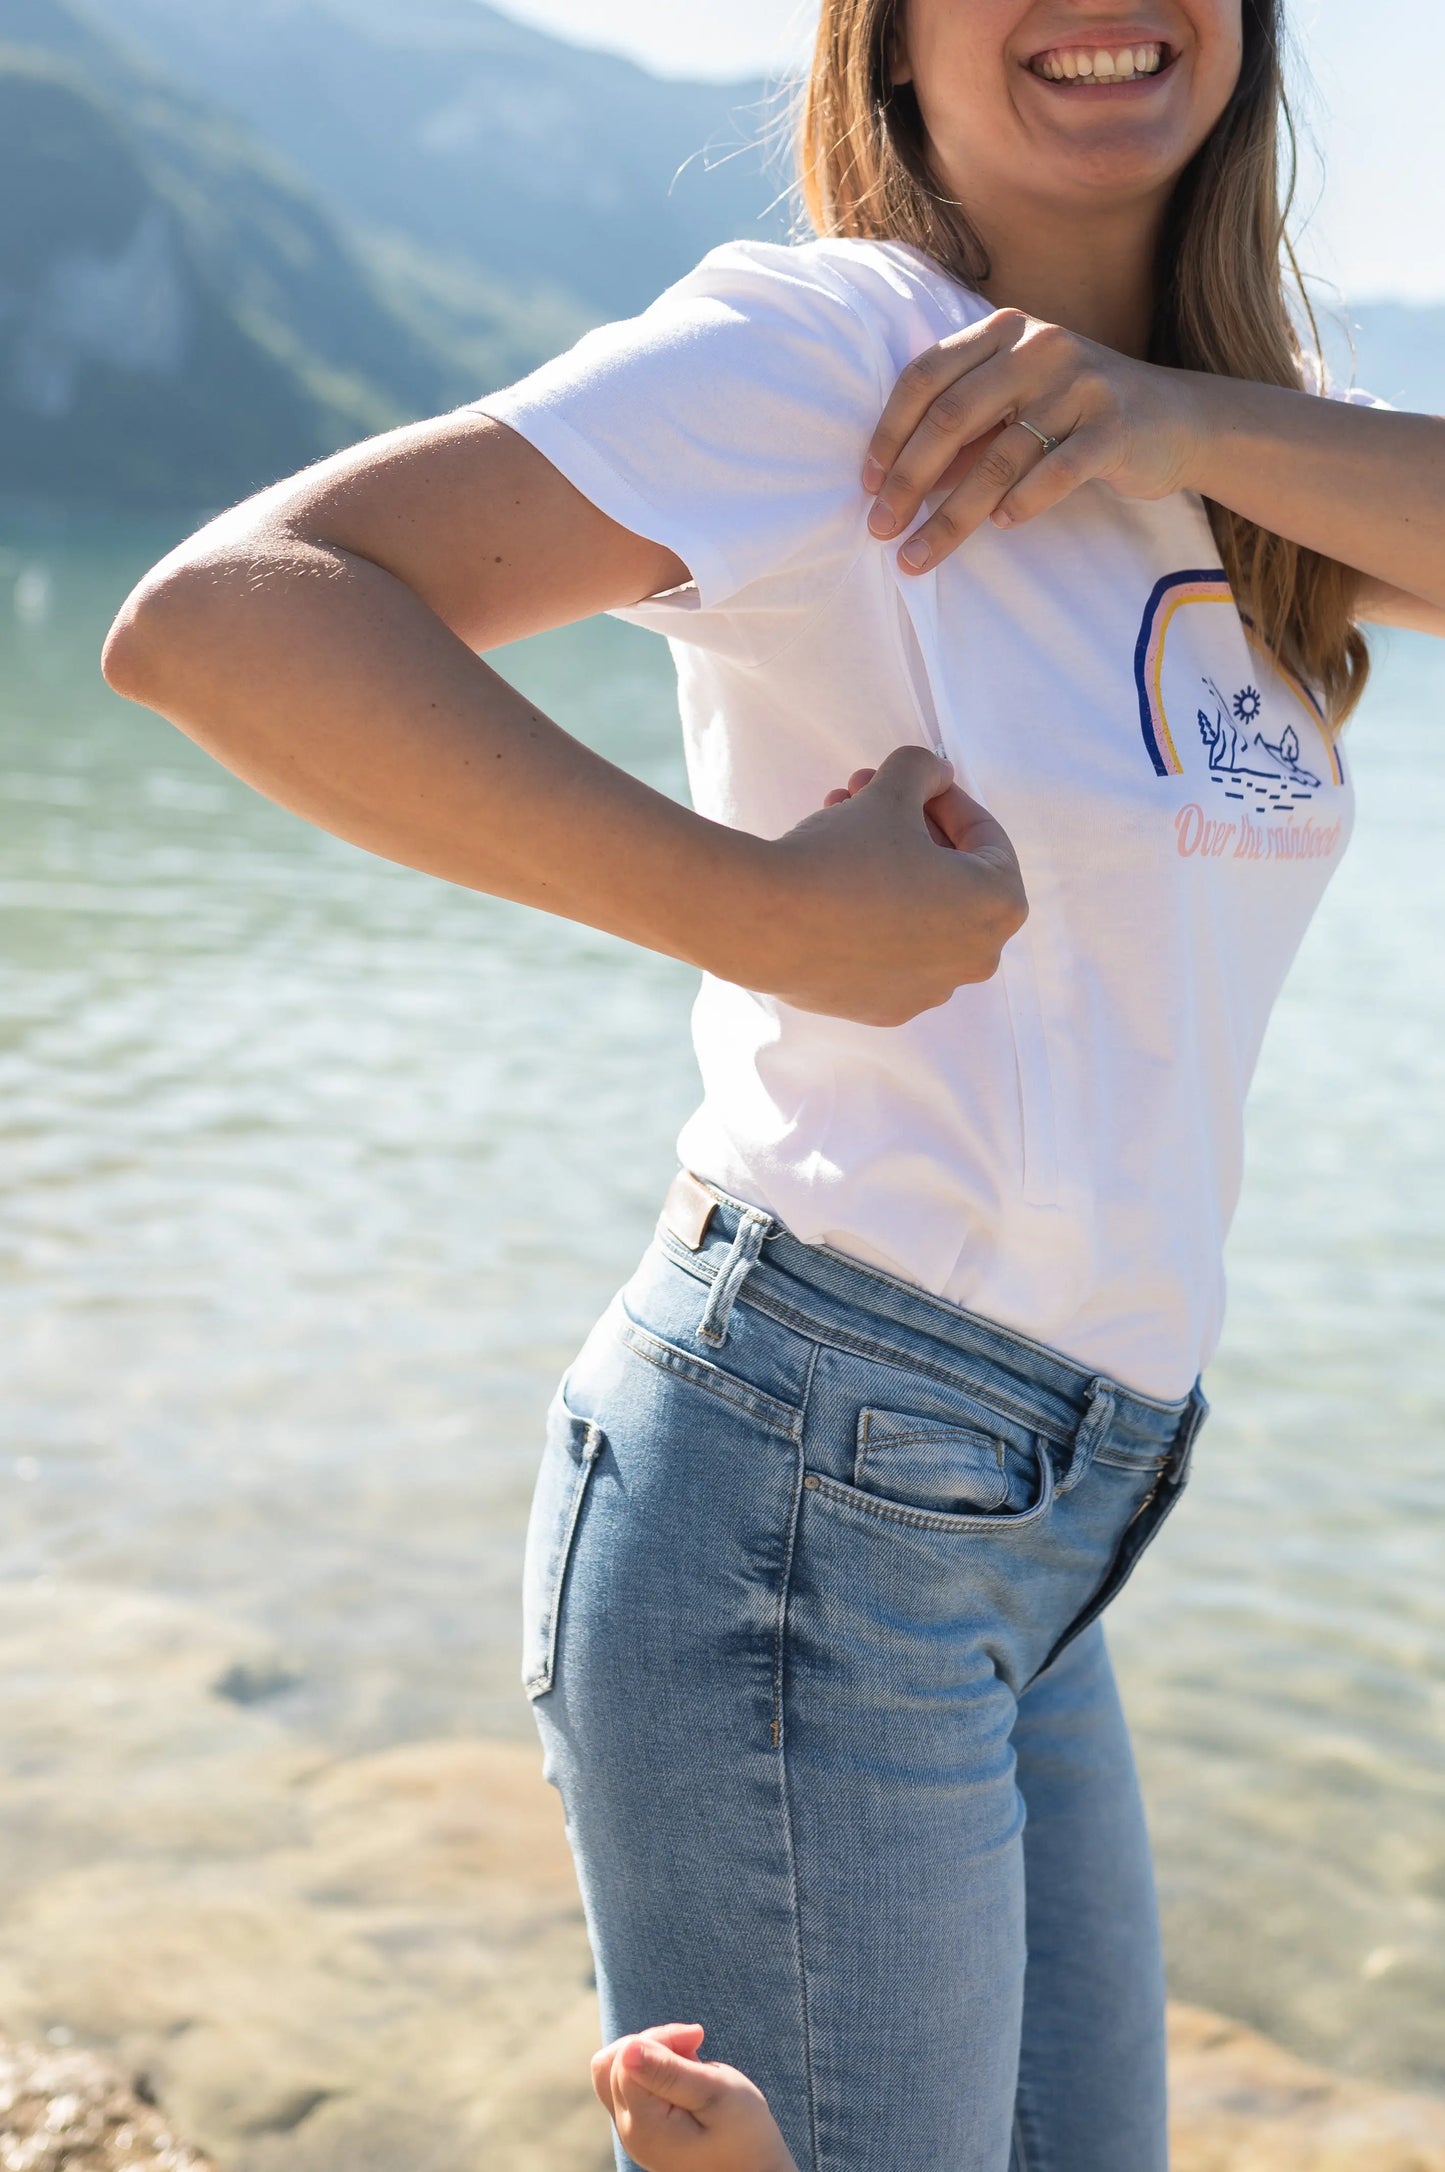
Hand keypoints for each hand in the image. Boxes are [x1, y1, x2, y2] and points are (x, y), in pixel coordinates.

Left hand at [590, 2023, 797, 2171]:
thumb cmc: (744, 2135)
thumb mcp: (714, 2094)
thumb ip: (668, 2071)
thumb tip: (628, 2050)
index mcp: (643, 2125)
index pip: (626, 2057)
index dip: (660, 2038)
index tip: (697, 2039)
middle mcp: (629, 2131)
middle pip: (618, 2062)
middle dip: (656, 2042)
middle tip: (696, 2045)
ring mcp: (633, 2132)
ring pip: (619, 2071)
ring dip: (654, 2053)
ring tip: (691, 2059)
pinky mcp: (643, 2129)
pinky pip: (631, 2086)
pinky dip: (654, 2069)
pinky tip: (684, 2073)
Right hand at [742, 744, 1025, 1027]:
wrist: (768, 924)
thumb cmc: (843, 858)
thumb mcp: (891, 790)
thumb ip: (923, 770)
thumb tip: (933, 774)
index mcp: (997, 906)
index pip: (986, 838)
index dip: (945, 797)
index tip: (912, 781)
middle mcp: (974, 958)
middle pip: (951, 876)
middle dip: (910, 828)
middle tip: (867, 795)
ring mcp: (929, 990)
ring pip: (918, 912)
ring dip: (887, 864)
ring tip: (838, 824)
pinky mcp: (884, 1008)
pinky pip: (890, 951)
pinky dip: (872, 914)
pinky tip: (832, 882)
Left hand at [860, 308, 1201, 570]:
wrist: (1175, 420)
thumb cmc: (1076, 418)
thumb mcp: (1016, 407)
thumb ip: (964, 432)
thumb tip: (896, 485)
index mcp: (1004, 333)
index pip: (926, 376)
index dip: (889, 432)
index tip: (867, 484)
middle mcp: (1039, 347)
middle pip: (953, 417)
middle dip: (908, 480)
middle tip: (882, 529)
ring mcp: (1080, 384)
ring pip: (1000, 457)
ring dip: (952, 516)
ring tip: (920, 554)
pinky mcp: (1114, 426)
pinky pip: (1056, 472)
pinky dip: (1024, 502)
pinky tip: (1003, 526)